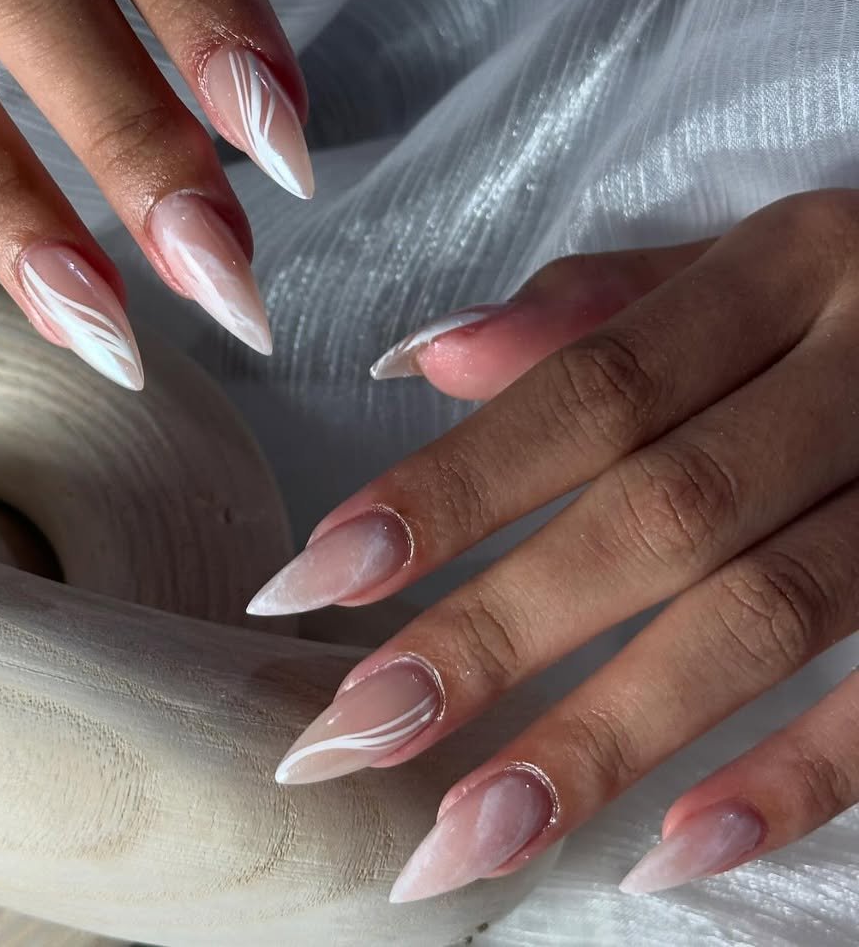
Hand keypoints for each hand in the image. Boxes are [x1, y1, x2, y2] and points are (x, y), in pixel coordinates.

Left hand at [248, 189, 858, 900]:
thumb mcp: (750, 261)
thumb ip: (594, 304)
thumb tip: (427, 360)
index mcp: (790, 267)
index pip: (590, 388)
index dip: (451, 485)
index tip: (317, 577)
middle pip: (657, 514)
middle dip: (495, 632)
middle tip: (353, 737)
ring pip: (762, 618)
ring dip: (607, 737)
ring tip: (469, 835)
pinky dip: (796, 778)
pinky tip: (669, 852)